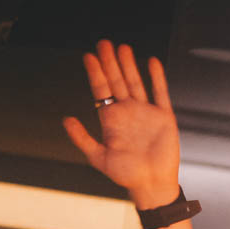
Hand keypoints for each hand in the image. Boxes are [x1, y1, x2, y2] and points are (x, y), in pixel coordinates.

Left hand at [63, 40, 181, 210]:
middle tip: (103, 43)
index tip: (89, 56)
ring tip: (123, 47)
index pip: (101, 90)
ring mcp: (146, 112)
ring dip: (130, 65)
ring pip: (136, 82)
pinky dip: (156, 78)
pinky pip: (160, 92)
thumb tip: (65, 120)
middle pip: (117, 81)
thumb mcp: (99, 157)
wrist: (152, 185)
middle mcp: (128, 112)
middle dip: (110, 63)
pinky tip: (151, 62)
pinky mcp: (164, 117)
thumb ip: (82, 138)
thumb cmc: (126, 175)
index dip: (95, 73)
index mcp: (111, 120)